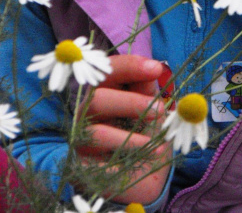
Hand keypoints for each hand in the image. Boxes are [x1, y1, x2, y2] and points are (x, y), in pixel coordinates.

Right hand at [75, 55, 170, 204]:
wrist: (144, 175)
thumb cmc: (145, 133)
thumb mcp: (151, 108)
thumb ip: (147, 89)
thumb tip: (153, 68)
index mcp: (103, 90)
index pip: (108, 71)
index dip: (130, 66)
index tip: (155, 68)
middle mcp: (85, 112)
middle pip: (96, 98)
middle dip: (131, 102)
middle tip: (160, 110)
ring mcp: (80, 139)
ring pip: (97, 132)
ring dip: (131, 137)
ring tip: (157, 144)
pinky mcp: (80, 168)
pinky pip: (98, 164)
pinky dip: (125, 161)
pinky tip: (143, 162)